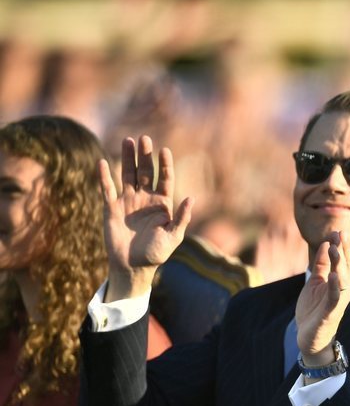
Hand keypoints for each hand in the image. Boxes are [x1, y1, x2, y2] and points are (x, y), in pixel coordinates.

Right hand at [100, 135, 192, 300]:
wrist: (133, 266)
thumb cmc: (156, 254)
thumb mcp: (173, 237)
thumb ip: (181, 218)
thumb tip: (190, 198)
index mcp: (162, 204)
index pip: (164, 179)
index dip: (164, 165)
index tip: (164, 150)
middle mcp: (145, 199)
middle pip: (145, 172)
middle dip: (145, 156)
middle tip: (145, 138)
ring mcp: (127, 201)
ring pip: (127, 174)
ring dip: (127, 158)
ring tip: (128, 141)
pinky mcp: (112, 208)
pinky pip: (107, 189)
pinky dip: (104, 176)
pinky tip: (102, 162)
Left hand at [295, 231, 349, 363]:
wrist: (309, 338)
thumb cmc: (313, 310)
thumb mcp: (315, 283)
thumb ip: (321, 265)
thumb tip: (327, 244)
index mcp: (338, 282)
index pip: (342, 261)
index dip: (341, 246)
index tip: (338, 231)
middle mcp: (342, 290)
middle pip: (344, 267)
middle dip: (343, 250)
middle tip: (339, 234)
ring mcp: (338, 301)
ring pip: (342, 279)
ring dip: (339, 264)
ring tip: (335, 249)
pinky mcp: (331, 312)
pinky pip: (335, 297)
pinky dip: (335, 286)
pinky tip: (333, 275)